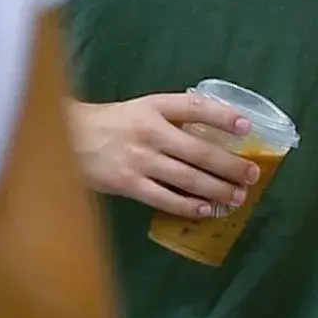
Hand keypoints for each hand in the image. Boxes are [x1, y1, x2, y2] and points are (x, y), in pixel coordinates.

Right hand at [70, 93, 260, 217]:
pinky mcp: (127, 184)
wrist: (65, 139)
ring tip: (236, 196)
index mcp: (155, 107)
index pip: (196, 107)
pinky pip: (164, 198)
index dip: (223, 115)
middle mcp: (150, 131)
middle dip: (230, 165)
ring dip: (216, 188)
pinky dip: (187, 205)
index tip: (247, 126)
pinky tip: (205, 210)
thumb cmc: (113, 123)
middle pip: (199, 150)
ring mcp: (139, 159)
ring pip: (187, 177)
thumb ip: (174, 117)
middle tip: (252, 175)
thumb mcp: (143, 108)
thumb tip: (215, 130)